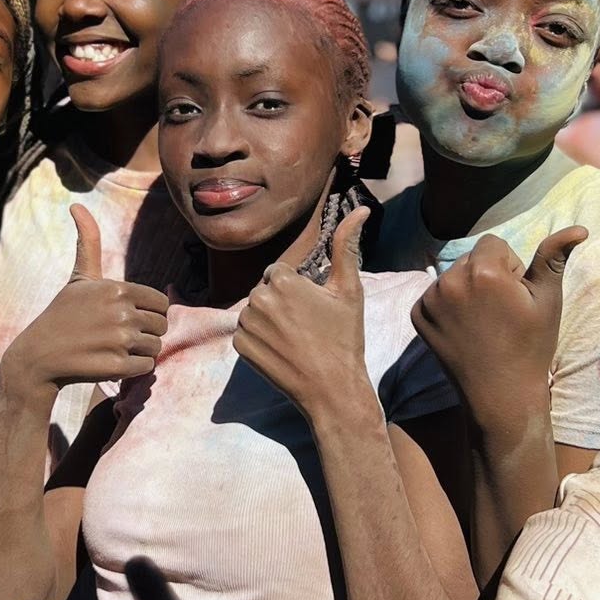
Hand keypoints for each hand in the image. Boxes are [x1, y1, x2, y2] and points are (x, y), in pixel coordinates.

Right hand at [4, 207, 168, 396]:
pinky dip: (133, 370)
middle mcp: (122, 313)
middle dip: (144, 333)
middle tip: (117, 336)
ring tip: (112, 349)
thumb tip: (76, 205)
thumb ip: (88, 241)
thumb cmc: (63, 314)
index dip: (147, 312)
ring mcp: (120, 341)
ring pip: (155, 348)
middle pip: (161, 326)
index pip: (161, 304)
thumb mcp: (79, 278)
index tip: (125, 317)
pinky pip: (146, 368)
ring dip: (138, 352)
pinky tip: (111, 363)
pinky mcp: (117, 367)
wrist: (39, 356)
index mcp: (118, 289)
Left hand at [233, 207, 368, 422]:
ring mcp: (246, 324)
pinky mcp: (239, 347)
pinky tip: (282, 351)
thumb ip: (347, 246)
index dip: (297, 290)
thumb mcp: (348, 290)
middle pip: (266, 291)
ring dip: (269, 320)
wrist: (332, 389)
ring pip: (255, 311)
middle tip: (307, 327)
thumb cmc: (344, 338)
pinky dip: (259, 340)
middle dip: (281, 303)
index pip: (280, 273)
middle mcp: (258, 298)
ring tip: (295, 339)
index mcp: (282, 280)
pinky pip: (245, 333)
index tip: (313, 310)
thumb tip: (360, 210)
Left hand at [410, 226, 586, 425]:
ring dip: (467, 289)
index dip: (511, 268)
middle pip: (472, 258)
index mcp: (483, 271)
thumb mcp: (547, 301)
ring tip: (483, 322)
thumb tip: (578, 228)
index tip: (515, 296)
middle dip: (488, 275)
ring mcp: (429, 299)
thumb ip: (553, 258)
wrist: (500, 394)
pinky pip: (436, 295)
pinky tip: (465, 329)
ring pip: (453, 275)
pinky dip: (449, 306)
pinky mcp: (417, 315)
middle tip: (501, 311)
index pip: (495, 244)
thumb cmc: (530, 346)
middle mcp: (450, 279)